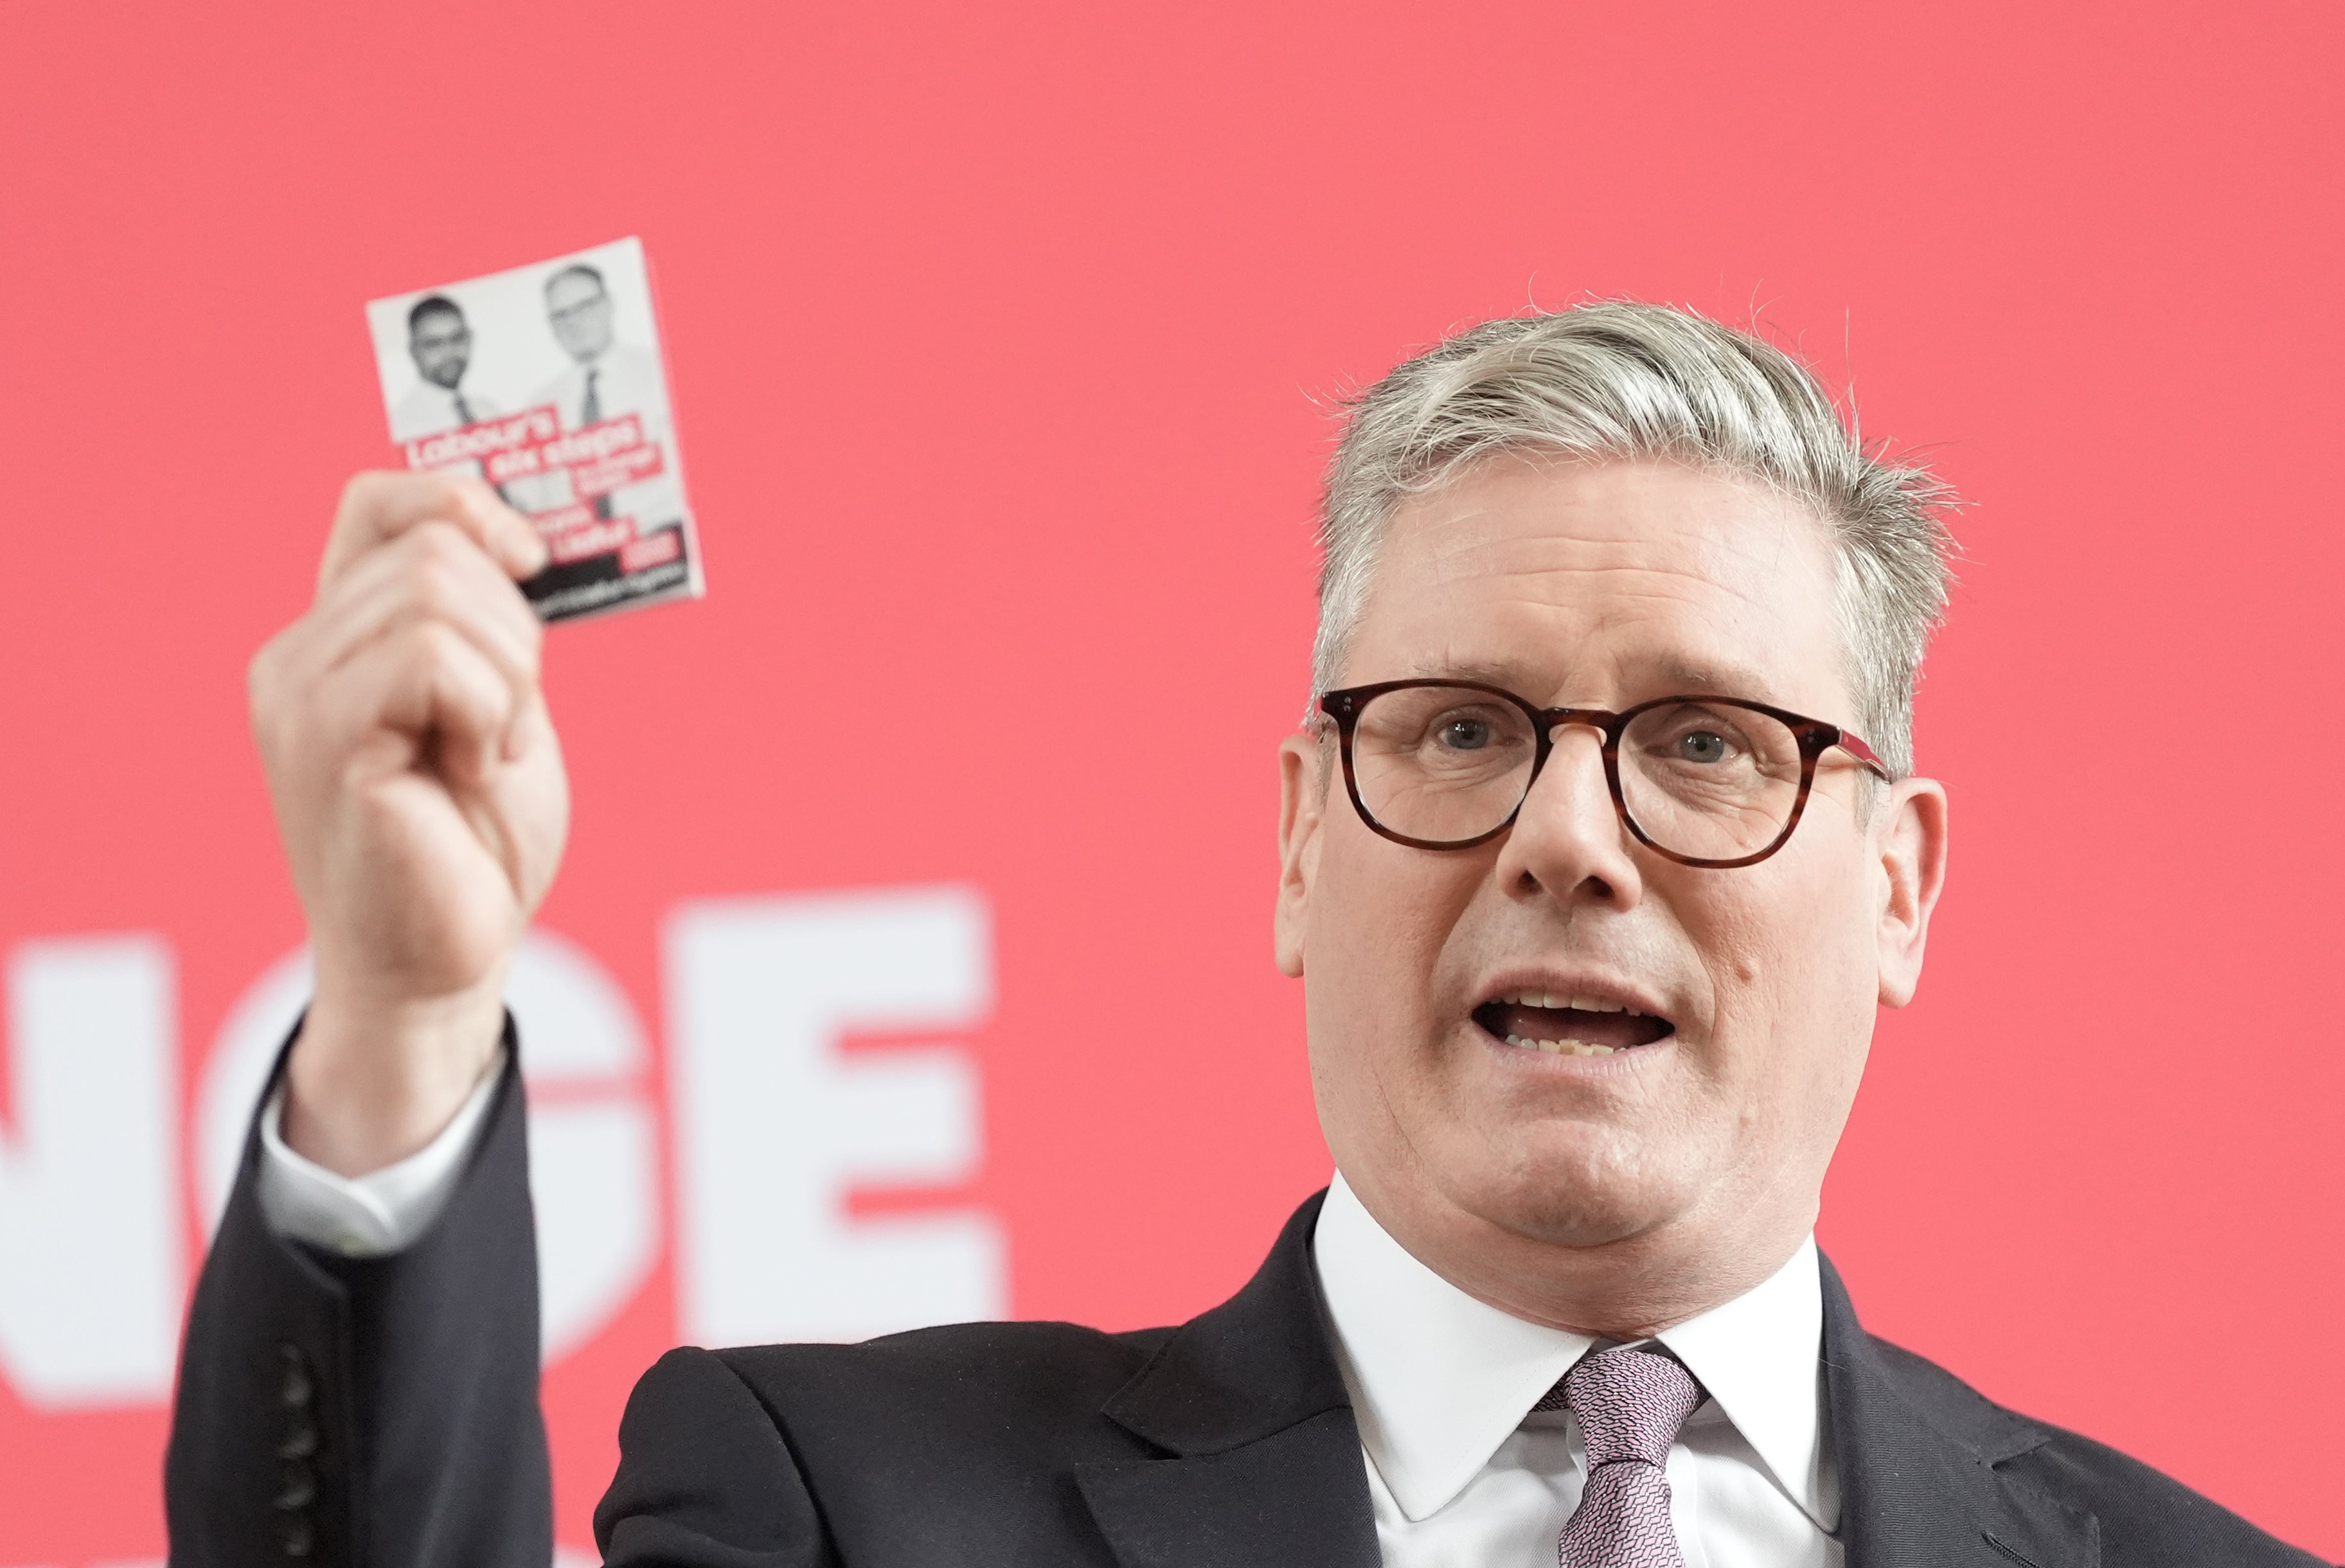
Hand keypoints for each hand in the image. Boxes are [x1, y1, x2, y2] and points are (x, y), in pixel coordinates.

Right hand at [250, 472, 566, 1174]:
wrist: (444, 962)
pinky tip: (473, 772)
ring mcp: (301, 697)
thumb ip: (484, 627)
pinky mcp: (326, 743)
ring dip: (507, 677)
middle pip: (435, 547)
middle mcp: (299, 657)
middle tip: (508, 724)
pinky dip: (489, 712)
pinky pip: (432, 659)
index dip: (463, 504)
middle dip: (514, 627)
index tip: (529, 562)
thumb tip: (516, 537)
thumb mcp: (495, 708)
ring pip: (438, 593)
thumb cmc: (472, 845)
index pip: (380, 503)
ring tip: (487, 754)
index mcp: (336, 638)